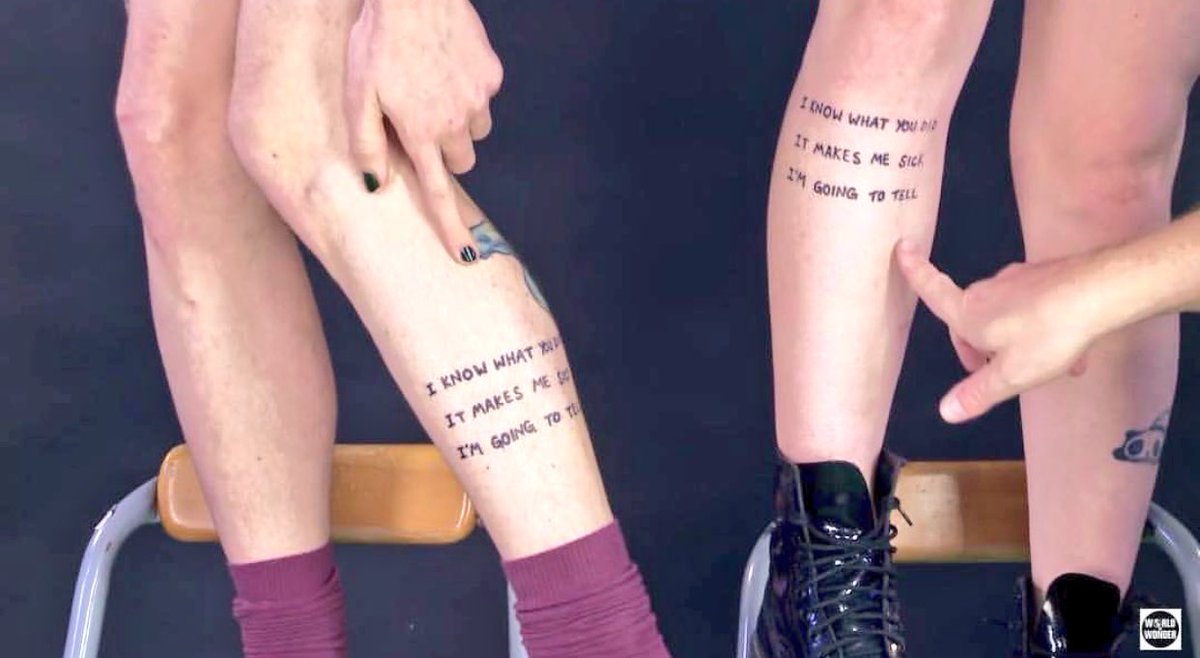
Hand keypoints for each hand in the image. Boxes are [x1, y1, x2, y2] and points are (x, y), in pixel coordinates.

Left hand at [346, 0, 502, 262]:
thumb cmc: (375, 41)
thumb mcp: (357, 93)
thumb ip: (366, 143)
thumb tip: (375, 186)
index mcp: (421, 132)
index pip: (440, 193)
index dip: (452, 228)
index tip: (466, 255)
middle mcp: (456, 122)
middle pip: (461, 161)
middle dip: (445, 153)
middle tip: (420, 127)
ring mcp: (478, 97)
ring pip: (474, 130)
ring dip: (457, 122)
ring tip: (430, 89)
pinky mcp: (490, 74)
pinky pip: (483, 96)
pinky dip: (467, 90)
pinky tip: (444, 64)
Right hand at [894, 240, 1103, 422]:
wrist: (1101, 293)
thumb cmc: (1048, 335)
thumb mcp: (1011, 375)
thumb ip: (978, 394)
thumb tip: (944, 411)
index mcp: (970, 313)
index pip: (933, 290)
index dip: (915, 271)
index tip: (903, 246)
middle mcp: (989, 291)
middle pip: (971, 315)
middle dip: (978, 344)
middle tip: (995, 371)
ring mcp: (1020, 280)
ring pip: (1006, 314)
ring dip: (1015, 341)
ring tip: (1045, 368)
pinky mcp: (1049, 277)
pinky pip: (1035, 307)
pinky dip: (1042, 329)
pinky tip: (1071, 352)